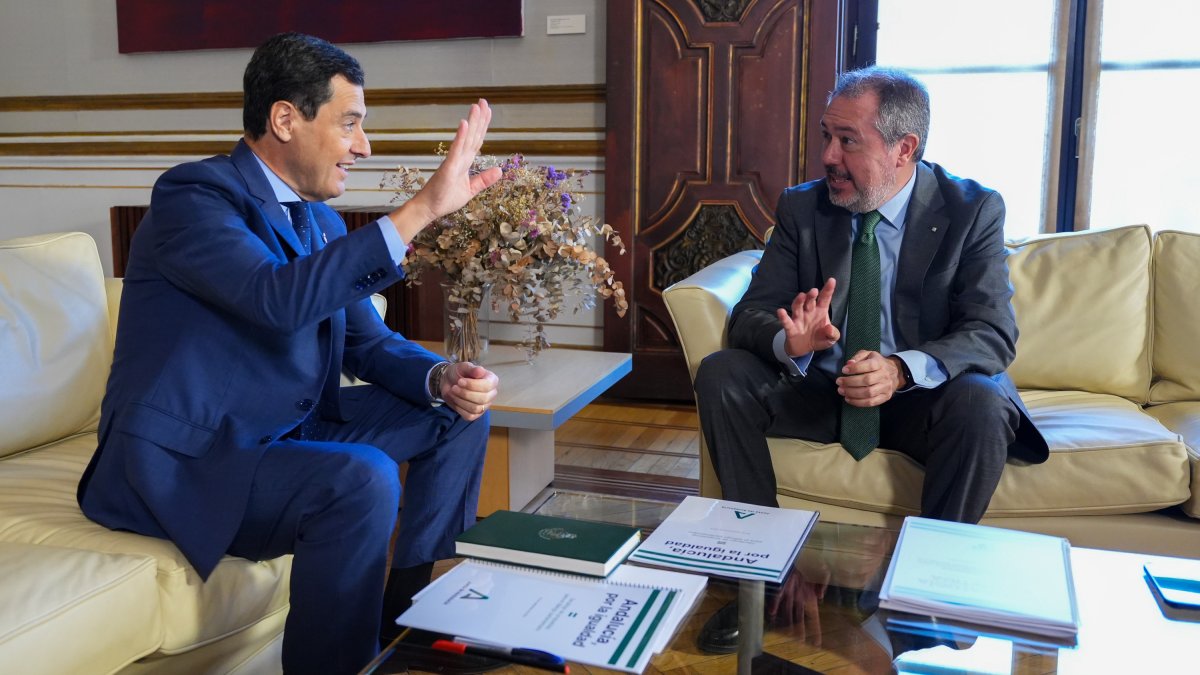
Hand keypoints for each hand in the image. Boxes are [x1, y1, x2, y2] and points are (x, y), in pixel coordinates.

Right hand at [388, 99, 502, 240]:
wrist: (429, 209)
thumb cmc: (445, 199)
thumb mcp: (471, 189)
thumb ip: (484, 179)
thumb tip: (500, 170)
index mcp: (465, 162)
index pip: (477, 140)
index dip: (483, 126)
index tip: (487, 111)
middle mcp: (460, 158)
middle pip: (473, 135)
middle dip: (479, 118)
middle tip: (483, 100)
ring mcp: (454, 161)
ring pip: (466, 138)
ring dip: (472, 122)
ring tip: (476, 106)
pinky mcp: (448, 167)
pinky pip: (456, 150)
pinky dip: (461, 136)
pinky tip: (465, 123)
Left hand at [441, 362, 498, 420]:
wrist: (449, 382)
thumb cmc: (459, 373)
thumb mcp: (463, 367)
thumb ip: (472, 369)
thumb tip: (480, 371)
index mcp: (492, 380)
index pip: (487, 386)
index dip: (472, 385)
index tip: (460, 381)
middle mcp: (491, 394)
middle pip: (483, 399)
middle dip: (465, 394)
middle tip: (454, 387)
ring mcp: (484, 406)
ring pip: (476, 408)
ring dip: (461, 400)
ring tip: (453, 392)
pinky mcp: (476, 414)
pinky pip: (470, 416)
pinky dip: (459, 408)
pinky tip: (455, 400)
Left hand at [767, 557, 829, 645]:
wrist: (799, 553)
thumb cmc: (812, 563)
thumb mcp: (823, 572)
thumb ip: (823, 584)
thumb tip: (820, 597)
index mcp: (810, 598)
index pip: (814, 618)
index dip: (815, 631)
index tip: (817, 643)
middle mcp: (800, 598)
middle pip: (799, 619)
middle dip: (799, 631)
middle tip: (799, 643)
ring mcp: (790, 593)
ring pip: (787, 611)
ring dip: (786, 622)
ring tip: (785, 634)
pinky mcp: (782, 586)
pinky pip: (778, 597)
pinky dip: (775, 605)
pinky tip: (772, 613)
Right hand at [777, 278, 839, 356]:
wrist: (804, 348)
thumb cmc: (819, 338)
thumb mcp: (831, 338)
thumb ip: (833, 334)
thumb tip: (829, 328)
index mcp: (820, 311)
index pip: (825, 299)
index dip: (828, 289)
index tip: (832, 280)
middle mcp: (809, 312)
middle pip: (810, 301)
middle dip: (811, 296)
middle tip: (814, 291)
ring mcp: (799, 319)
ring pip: (798, 307)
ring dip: (799, 301)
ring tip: (801, 295)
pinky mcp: (791, 328)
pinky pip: (786, 322)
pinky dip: (783, 317)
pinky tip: (781, 311)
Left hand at [836, 351, 906, 406]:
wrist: (895, 373)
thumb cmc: (876, 363)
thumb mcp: (868, 355)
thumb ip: (858, 357)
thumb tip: (849, 363)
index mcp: (880, 363)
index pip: (869, 365)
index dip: (855, 368)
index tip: (844, 370)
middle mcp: (884, 375)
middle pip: (867, 380)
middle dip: (850, 382)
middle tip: (839, 382)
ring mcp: (886, 387)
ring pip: (868, 393)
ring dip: (852, 393)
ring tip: (841, 391)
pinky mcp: (885, 397)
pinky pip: (871, 402)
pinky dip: (858, 402)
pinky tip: (848, 398)